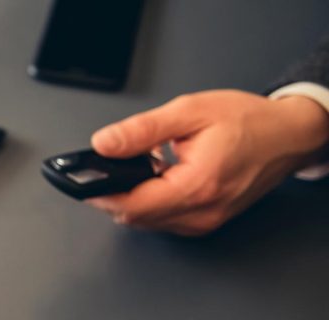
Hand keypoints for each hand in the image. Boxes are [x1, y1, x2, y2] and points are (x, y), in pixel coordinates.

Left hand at [86, 90, 328, 235]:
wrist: (287, 136)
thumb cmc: (248, 122)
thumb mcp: (189, 112)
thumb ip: (141, 130)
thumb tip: (104, 144)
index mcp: (196, 185)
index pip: (131, 205)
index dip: (99, 193)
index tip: (81, 179)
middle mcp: (202, 211)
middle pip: (134, 217)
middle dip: (112, 194)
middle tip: (107, 164)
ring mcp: (205, 221)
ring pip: (147, 222)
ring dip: (132, 198)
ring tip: (139, 166)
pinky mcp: (206, 221)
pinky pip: (164, 220)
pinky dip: (150, 201)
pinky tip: (155, 177)